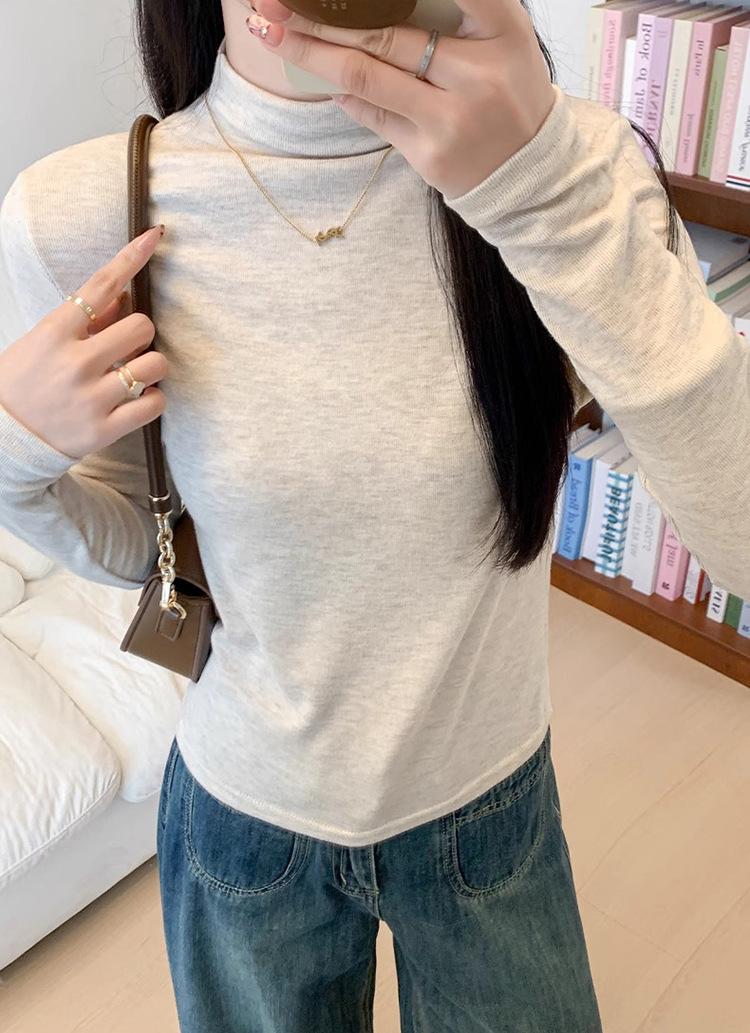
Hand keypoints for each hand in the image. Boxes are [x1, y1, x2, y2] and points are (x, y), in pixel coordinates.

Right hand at [0, 226, 168, 460]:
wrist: (4, 437)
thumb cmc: (24, 383)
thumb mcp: (43, 342)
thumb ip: (85, 321)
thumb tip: (123, 295)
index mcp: (55, 333)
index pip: (101, 285)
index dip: (132, 257)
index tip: (155, 236)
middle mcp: (75, 363)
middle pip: (141, 327)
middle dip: (142, 334)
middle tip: (128, 348)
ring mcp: (91, 397)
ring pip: (155, 365)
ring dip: (153, 366)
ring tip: (135, 375)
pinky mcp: (104, 429)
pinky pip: (154, 404)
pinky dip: (154, 399)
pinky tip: (139, 399)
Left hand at [250, 0, 555, 199]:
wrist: (530, 171)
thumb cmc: (508, 87)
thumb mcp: (500, 33)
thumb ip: (453, 6)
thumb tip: (364, 3)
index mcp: (501, 27)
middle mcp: (477, 72)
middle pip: (382, 29)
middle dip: (320, 12)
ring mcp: (450, 119)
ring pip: (364, 73)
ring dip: (310, 50)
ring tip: (270, 31)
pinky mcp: (428, 155)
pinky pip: (370, 113)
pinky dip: (339, 88)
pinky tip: (315, 71)